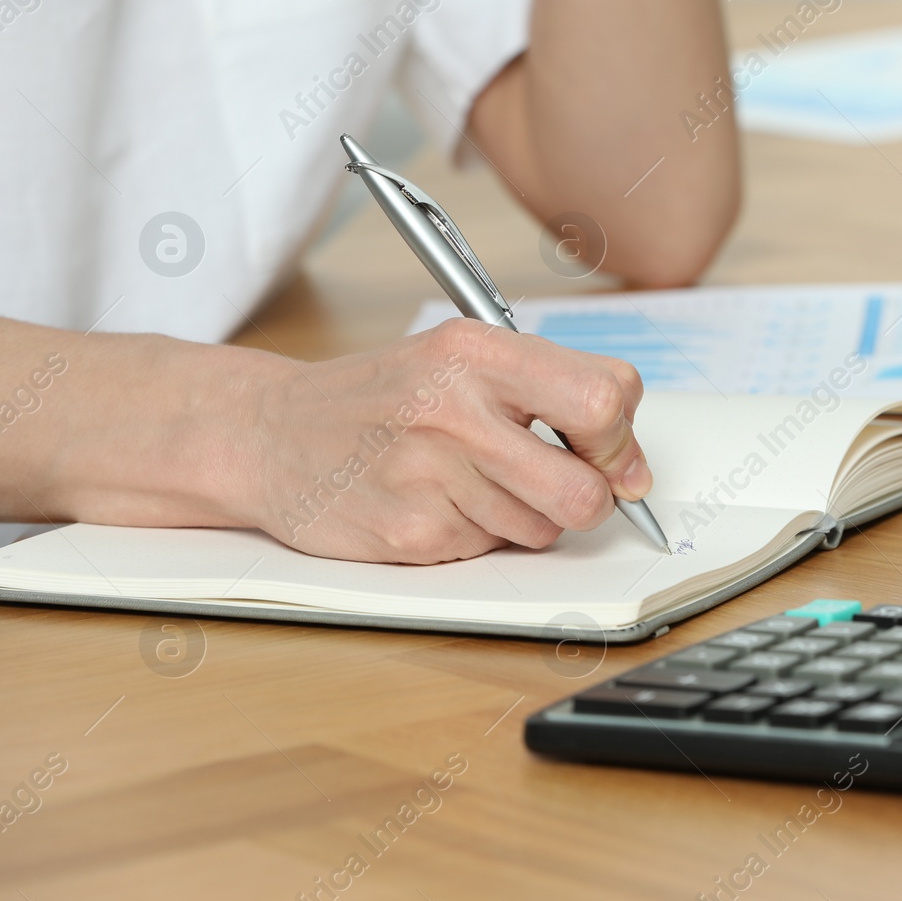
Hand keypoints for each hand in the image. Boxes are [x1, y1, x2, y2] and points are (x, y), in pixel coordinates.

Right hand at [242, 318, 650, 562]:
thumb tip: (634, 467)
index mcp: (478, 351)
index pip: (606, 398)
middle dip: (592, 498)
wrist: (267, 434)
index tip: (609, 452)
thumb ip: (552, 393)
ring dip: (527, 517)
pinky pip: (492, 549)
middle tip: (564, 487)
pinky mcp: (411, 531)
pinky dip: (479, 535)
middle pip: (587, 487)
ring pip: (545, 528)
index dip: (621, 438)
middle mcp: (454, 408)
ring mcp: (430, 474)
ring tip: (472, 483)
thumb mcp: (461, 359)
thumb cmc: (381, 399)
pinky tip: (435, 503)